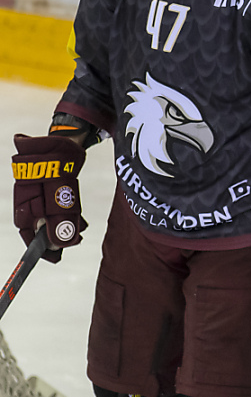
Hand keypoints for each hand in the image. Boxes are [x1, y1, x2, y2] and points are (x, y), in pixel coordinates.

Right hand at [11, 134, 86, 263]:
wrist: (66, 139)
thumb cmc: (58, 162)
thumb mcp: (61, 193)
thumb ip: (58, 218)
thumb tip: (57, 244)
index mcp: (24, 200)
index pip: (27, 230)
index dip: (39, 247)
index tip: (53, 258)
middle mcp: (28, 198)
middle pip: (39, 225)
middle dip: (54, 238)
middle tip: (71, 246)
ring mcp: (39, 192)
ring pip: (50, 216)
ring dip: (64, 227)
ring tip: (80, 234)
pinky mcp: (51, 188)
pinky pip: (57, 207)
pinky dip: (68, 216)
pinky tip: (81, 223)